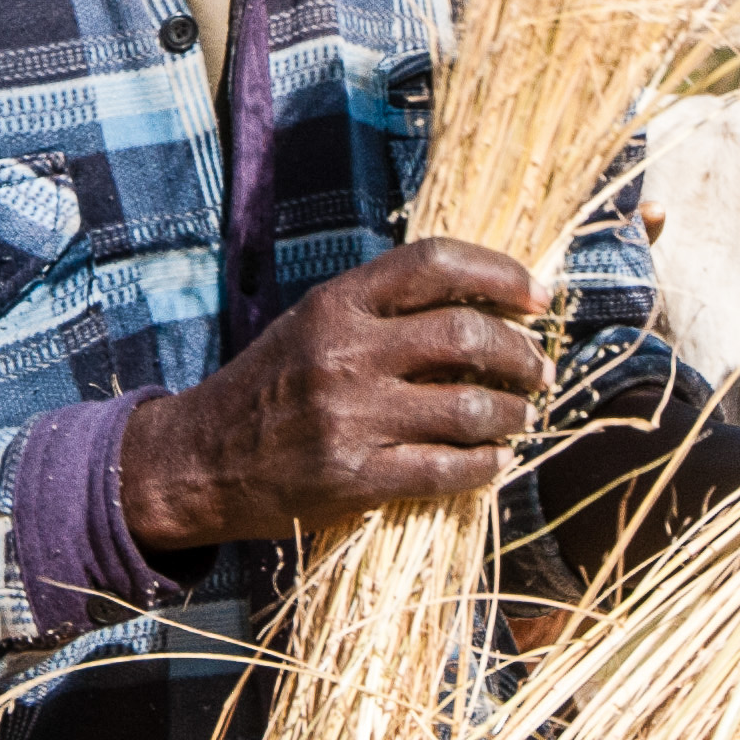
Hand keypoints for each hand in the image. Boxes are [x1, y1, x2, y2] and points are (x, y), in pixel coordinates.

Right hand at [120, 238, 548, 549]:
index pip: (436, 262)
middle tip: (540, 369)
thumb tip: (484, 301)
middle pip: (465, 334)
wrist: (199, 460)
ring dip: (512, 412)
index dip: (500, 273)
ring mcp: (350, 417)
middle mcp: (345, 352)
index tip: (539, 296)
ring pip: (468, 406)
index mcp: (337, 302)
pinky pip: (445, 468)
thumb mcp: (314, 322)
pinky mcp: (353, 477)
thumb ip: (384, 306)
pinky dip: (484, 465)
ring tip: (521, 415)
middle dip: (520, 353)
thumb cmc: (270, 384)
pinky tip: (493, 461)